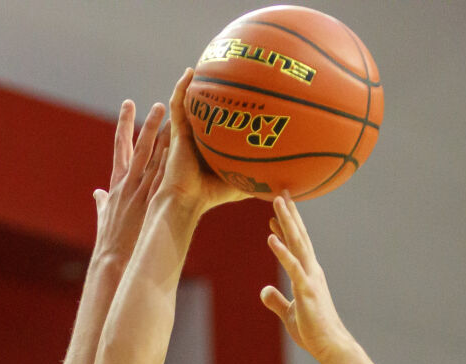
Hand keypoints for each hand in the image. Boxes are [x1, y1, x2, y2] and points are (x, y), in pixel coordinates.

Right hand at [91, 99, 168, 266]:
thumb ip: (102, 203)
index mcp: (116, 184)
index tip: (128, 105)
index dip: (124, 125)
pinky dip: (171, 161)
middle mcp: (128, 183)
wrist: (113, 260)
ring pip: (153, 158)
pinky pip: (164, 177)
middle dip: (148, 124)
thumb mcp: (103, 218)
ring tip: (173, 118)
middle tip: (159, 105)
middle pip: (139, 147)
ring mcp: (140, 192)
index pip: (121, 147)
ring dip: (163, 137)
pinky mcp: (151, 203)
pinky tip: (180, 148)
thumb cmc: (109, 243)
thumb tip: (97, 194)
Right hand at [162, 68, 250, 213]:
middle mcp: (202, 134)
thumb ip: (262, 178)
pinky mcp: (177, 131)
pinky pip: (178, 104)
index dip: (234, 105)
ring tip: (207, 63)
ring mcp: (189, 131)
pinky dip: (182, 87)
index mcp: (215, 144)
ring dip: (198, 83)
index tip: (249, 90)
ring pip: (192, 101)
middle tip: (230, 69)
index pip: (225, 119)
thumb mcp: (244, 183)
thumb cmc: (213, 194)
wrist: (188, 199)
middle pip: (210, 107)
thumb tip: (289, 183)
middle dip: (217, 90)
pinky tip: (189, 72)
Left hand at [260, 193, 352, 360]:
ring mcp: (309, 278)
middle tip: (280, 192)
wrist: (330, 345)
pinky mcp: (306, 289)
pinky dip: (281, 251)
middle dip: (289, 214)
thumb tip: (264, 290)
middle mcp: (311, 270)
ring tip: (277, 201)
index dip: (285, 229)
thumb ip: (276, 300)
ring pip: (297, 243)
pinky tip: (270, 237)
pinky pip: (291, 266)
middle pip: (298, 236)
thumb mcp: (289, 313)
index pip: (296, 246)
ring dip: (286, 221)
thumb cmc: (313, 331)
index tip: (275, 213)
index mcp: (308, 275)